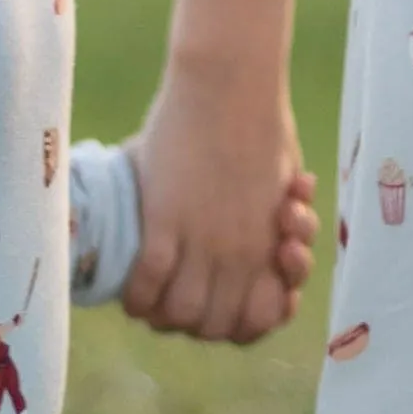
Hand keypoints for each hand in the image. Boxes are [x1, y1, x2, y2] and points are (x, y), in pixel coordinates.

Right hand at [123, 63, 318, 343]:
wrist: (231, 86)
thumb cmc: (261, 126)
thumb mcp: (280, 188)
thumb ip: (271, 222)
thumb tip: (275, 231)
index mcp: (269, 248)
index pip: (256, 322)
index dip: (239, 326)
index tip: (225, 307)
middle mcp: (239, 254)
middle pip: (215, 327)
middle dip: (199, 323)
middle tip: (184, 297)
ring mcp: (201, 239)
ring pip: (181, 313)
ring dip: (166, 312)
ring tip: (158, 293)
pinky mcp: (164, 219)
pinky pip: (147, 281)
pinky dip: (137, 295)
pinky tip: (132, 292)